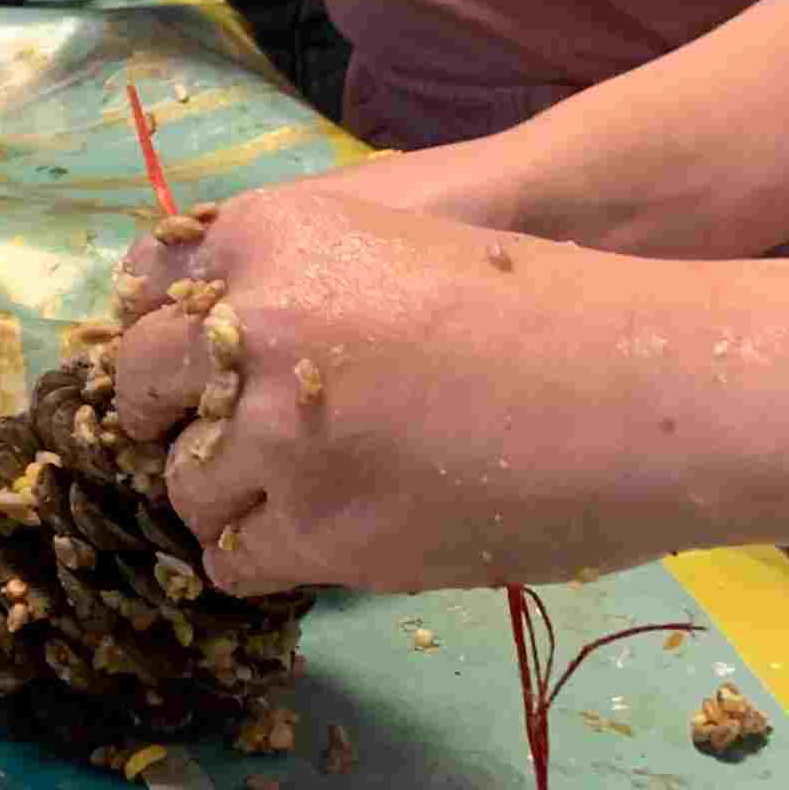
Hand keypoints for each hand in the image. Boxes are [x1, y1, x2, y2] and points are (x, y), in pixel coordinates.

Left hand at [105, 186, 697, 593]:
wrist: (649, 388)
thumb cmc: (545, 303)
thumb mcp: (397, 244)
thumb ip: (293, 273)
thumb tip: (206, 339)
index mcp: (270, 234)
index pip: (147, 293)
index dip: (162, 341)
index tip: (179, 369)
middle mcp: (249, 327)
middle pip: (139, 385)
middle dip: (162, 414)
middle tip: (200, 436)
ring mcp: (274, 433)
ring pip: (182, 482)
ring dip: (221, 491)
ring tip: (284, 490)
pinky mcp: (315, 526)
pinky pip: (232, 555)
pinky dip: (260, 551)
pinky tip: (311, 534)